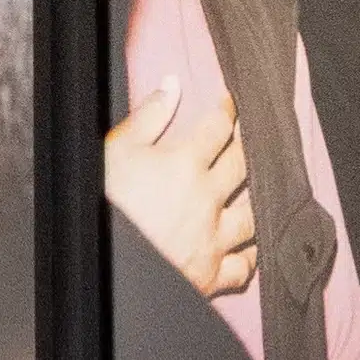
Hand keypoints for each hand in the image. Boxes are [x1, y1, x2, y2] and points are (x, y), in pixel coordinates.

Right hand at [107, 81, 255, 300]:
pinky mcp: (210, 275)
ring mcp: (213, 239)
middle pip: (243, 165)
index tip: (233, 104)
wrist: (97, 264)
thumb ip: (148, 116)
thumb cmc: (102, 204)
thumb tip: (173, 84)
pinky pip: (241, 267)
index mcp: (185, 164)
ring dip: (259, 202)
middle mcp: (208, 199)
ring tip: (262, 192)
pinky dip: (248, 257)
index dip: (229, 110)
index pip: (218, 127)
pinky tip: (248, 248)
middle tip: (255, 136)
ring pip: (253, 217)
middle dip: (251, 145)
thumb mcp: (115, 150)